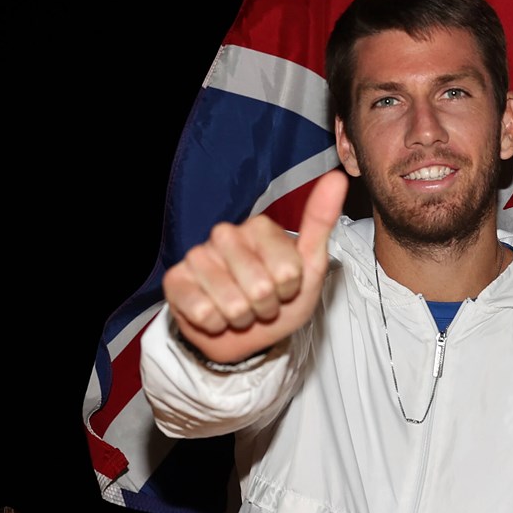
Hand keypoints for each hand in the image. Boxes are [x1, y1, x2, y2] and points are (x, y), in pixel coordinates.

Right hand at [162, 169, 347, 363]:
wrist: (244, 335)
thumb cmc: (280, 300)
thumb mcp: (309, 267)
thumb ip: (321, 223)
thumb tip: (337, 178)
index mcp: (259, 227)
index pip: (288, 271)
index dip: (290, 291)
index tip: (285, 289)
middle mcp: (225, 234)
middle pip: (260, 288)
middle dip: (266, 308)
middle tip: (261, 304)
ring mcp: (197, 256)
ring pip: (232, 304)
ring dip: (242, 319)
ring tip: (240, 311)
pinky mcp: (175, 280)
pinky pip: (204, 313)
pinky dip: (216, 325)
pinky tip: (215, 316)